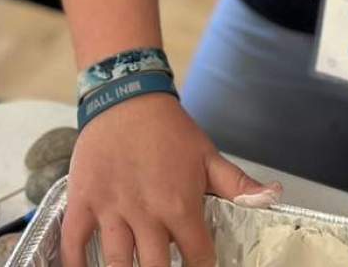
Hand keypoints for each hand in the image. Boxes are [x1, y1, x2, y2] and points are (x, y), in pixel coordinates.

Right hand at [61, 94, 280, 266]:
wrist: (127, 97)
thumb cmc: (169, 129)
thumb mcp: (208, 156)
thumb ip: (238, 184)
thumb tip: (273, 198)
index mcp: (180, 205)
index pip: (198, 257)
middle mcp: (146, 213)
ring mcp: (111, 209)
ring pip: (117, 263)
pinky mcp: (83, 201)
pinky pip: (74, 242)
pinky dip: (75, 263)